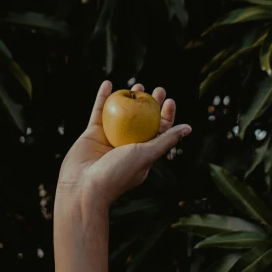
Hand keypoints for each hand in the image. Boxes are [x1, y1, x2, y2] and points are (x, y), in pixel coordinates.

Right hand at [57, 80, 191, 208]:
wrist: (84, 187)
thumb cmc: (117, 174)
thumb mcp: (146, 155)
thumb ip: (165, 140)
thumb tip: (188, 128)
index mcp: (143, 153)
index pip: (159, 131)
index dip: (165, 115)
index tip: (169, 100)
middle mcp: (127, 145)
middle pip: (142, 120)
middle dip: (150, 104)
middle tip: (157, 89)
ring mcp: (109, 139)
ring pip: (121, 114)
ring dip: (129, 98)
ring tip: (137, 84)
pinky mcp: (92, 134)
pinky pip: (99, 112)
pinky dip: (103, 97)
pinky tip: (108, 83)